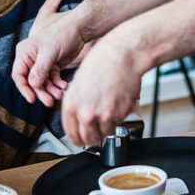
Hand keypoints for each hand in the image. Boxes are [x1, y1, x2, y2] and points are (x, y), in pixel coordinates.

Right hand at [12, 0, 83, 106]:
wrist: (79, 29)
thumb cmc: (62, 35)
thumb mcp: (49, 52)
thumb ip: (40, 70)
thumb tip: (33, 85)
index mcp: (24, 53)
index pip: (18, 75)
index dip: (24, 89)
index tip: (32, 100)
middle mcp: (30, 59)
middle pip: (31, 81)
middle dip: (40, 92)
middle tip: (50, 102)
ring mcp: (41, 63)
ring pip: (43, 82)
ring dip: (50, 90)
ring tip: (60, 95)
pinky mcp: (52, 66)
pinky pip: (52, 79)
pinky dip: (57, 84)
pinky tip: (64, 86)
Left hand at [61, 26, 142, 146]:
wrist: (124, 55)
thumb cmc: (103, 62)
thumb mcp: (79, 82)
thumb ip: (76, 102)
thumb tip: (77, 117)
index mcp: (71, 104)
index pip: (71, 133)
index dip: (77, 138)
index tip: (80, 140)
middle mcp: (85, 112)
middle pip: (87, 138)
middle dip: (91, 137)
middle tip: (95, 133)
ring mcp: (102, 115)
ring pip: (103, 134)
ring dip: (105, 129)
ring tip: (108, 114)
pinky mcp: (118, 114)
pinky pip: (116, 125)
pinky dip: (117, 120)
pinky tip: (116, 105)